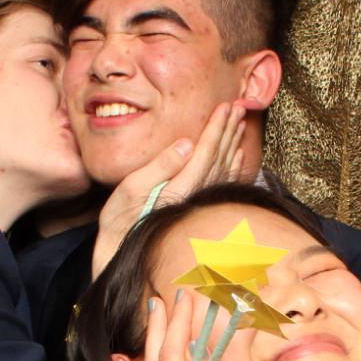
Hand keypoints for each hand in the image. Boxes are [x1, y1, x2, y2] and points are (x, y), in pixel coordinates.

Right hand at [91, 101, 247, 277]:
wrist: (121, 253)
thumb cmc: (120, 221)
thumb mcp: (132, 188)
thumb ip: (161, 166)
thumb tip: (187, 143)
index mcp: (181, 187)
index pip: (206, 150)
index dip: (216, 127)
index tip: (225, 106)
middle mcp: (196, 196)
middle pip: (220, 157)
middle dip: (229, 130)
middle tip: (238, 106)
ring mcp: (199, 205)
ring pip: (225, 169)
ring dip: (233, 144)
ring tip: (240, 123)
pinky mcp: (197, 211)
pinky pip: (223, 185)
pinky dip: (233, 167)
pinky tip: (238, 156)